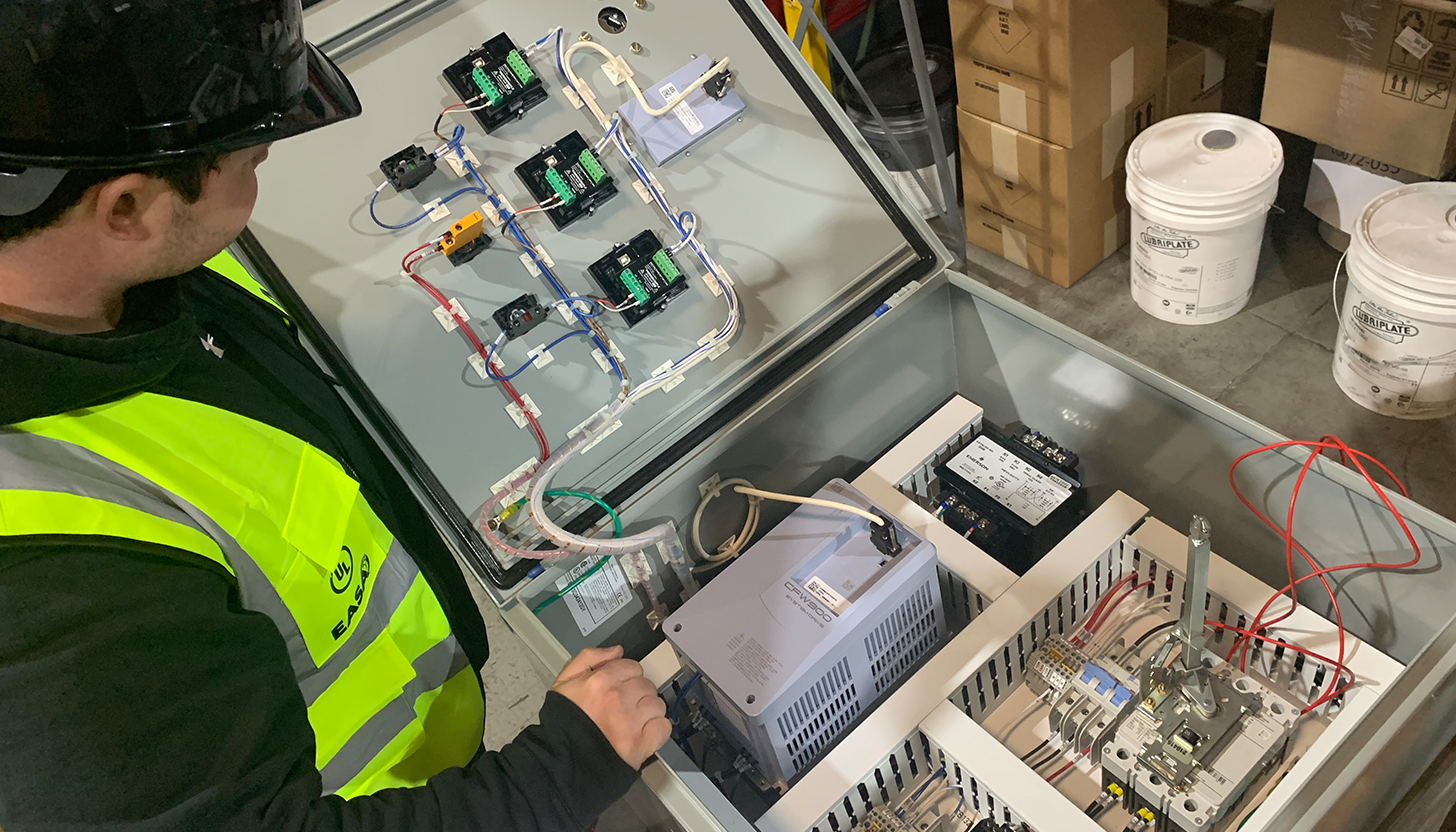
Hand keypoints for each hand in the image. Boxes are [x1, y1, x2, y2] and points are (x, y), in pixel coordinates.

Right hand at [551, 645, 670, 768]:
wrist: (561, 760)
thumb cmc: (562, 723)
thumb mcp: (564, 682)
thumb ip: (588, 658)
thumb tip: (617, 651)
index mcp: (601, 680)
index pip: (633, 667)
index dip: (627, 676)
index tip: (620, 687)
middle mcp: (619, 698)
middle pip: (646, 685)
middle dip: (637, 693)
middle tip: (624, 706)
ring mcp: (632, 722)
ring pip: (657, 704)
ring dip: (648, 711)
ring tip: (632, 721)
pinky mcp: (641, 744)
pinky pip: (663, 727)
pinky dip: (657, 729)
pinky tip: (643, 732)